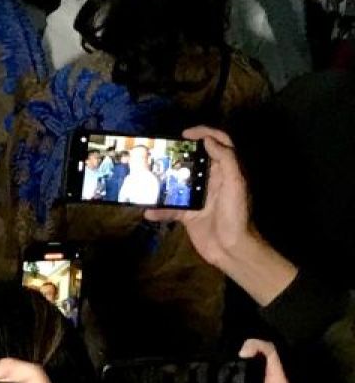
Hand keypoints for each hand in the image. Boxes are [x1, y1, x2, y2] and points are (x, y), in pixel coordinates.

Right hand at [143, 126, 249, 265]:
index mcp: (226, 171)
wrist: (232, 248)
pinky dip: (159, 210)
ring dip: (163, 180)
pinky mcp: (188, 214)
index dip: (204, 133)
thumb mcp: (236, 183)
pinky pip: (170, 209)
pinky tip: (148, 211)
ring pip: (178, 183)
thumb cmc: (236, 214)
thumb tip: (207, 140)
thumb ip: (226, 159)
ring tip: (146, 174)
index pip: (218, 143)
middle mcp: (212, 181)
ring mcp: (198, 198)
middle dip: (177, 154)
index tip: (184, 134)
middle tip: (160, 151)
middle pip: (194, 160)